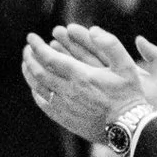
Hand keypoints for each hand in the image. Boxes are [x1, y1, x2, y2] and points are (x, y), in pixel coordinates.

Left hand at [21, 21, 156, 144]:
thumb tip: (93, 30)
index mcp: (81, 75)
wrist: (129, 126)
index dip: (37, 46)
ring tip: (27, 63)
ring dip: (29, 73)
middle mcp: (68, 90)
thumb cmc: (129, 94)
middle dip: (30, 57)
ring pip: (38, 87)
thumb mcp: (126, 66)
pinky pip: (43, 103)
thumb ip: (111, 45)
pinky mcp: (64, 118)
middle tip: (27, 48)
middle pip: (39, 71)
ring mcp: (64, 106)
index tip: (31, 37)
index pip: (49, 58)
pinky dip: (36, 91)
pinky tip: (36, 86)